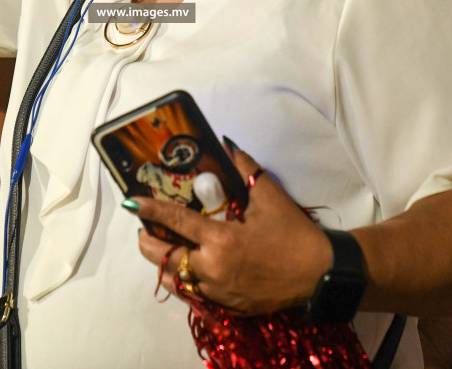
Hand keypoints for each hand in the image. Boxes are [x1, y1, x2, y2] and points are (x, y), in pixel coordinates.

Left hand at [130, 146, 333, 314]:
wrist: (318, 274)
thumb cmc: (294, 234)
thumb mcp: (270, 197)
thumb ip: (245, 169)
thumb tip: (227, 145)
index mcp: (221, 240)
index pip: (176, 221)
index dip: (151, 211)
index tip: (133, 202)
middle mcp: (213, 268)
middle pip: (165, 258)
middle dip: (148, 243)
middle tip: (145, 229)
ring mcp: (218, 291)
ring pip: (176, 280)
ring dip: (164, 263)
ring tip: (161, 247)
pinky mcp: (227, 305)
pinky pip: (194, 294)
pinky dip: (183, 280)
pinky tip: (185, 267)